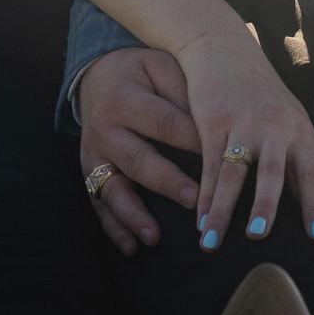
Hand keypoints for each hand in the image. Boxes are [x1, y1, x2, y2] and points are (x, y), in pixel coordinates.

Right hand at [77, 48, 202, 255]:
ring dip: (134, 214)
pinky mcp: (90, 172)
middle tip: (195, 199)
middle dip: (166, 181)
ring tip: (155, 236)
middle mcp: (104, 129)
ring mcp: (94, 154)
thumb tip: (214, 122)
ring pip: (112, 188)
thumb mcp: (161, 67)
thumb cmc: (141, 72)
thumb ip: (183, 90)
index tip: (223, 158)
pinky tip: (132, 247)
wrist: (98, 74)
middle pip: (137, 159)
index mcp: (124, 99)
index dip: (192, 140)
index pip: (164, 123)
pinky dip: (114, 227)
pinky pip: (99, 203)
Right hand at [177, 29, 313, 247]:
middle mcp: (275, 127)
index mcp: (300, 131)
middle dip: (265, 205)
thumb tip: (308, 209)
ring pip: (233, 173)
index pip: (312, 174)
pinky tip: (199, 219)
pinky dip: (204, 195)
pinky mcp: (214, 120)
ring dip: (222, 210)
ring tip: (212, 243)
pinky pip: (209, 164)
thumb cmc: (261, 96)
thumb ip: (296, 160)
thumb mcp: (289, 121)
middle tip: (258, 237)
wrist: (225, 51)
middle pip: (272, 173)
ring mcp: (243, 123)